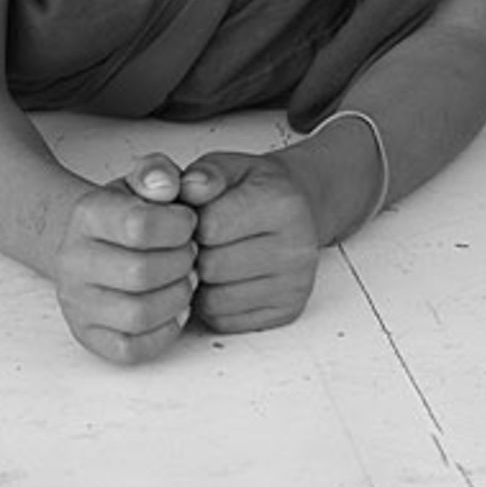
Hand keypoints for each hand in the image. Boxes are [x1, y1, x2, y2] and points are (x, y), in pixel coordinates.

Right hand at [54, 154, 197, 364]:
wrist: (94, 241)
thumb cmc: (128, 212)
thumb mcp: (142, 180)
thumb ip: (157, 172)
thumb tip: (166, 185)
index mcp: (86, 214)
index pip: (138, 225)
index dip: (178, 226)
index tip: (188, 222)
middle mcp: (73, 260)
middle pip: (141, 273)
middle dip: (181, 263)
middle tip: (190, 253)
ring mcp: (77, 303)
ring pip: (139, 314)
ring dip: (177, 297)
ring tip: (184, 278)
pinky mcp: (89, 336)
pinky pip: (131, 349)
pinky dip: (164, 332)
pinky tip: (173, 307)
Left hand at [179, 152, 320, 334]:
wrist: (298, 205)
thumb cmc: (256, 188)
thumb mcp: (229, 166)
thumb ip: (204, 173)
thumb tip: (187, 187)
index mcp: (282, 203)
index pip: (210, 227)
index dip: (188, 223)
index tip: (192, 216)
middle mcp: (296, 247)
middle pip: (211, 267)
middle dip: (195, 254)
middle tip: (199, 240)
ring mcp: (294, 284)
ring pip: (215, 300)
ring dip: (201, 282)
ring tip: (211, 257)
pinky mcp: (287, 311)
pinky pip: (225, 320)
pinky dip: (214, 303)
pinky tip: (223, 279)